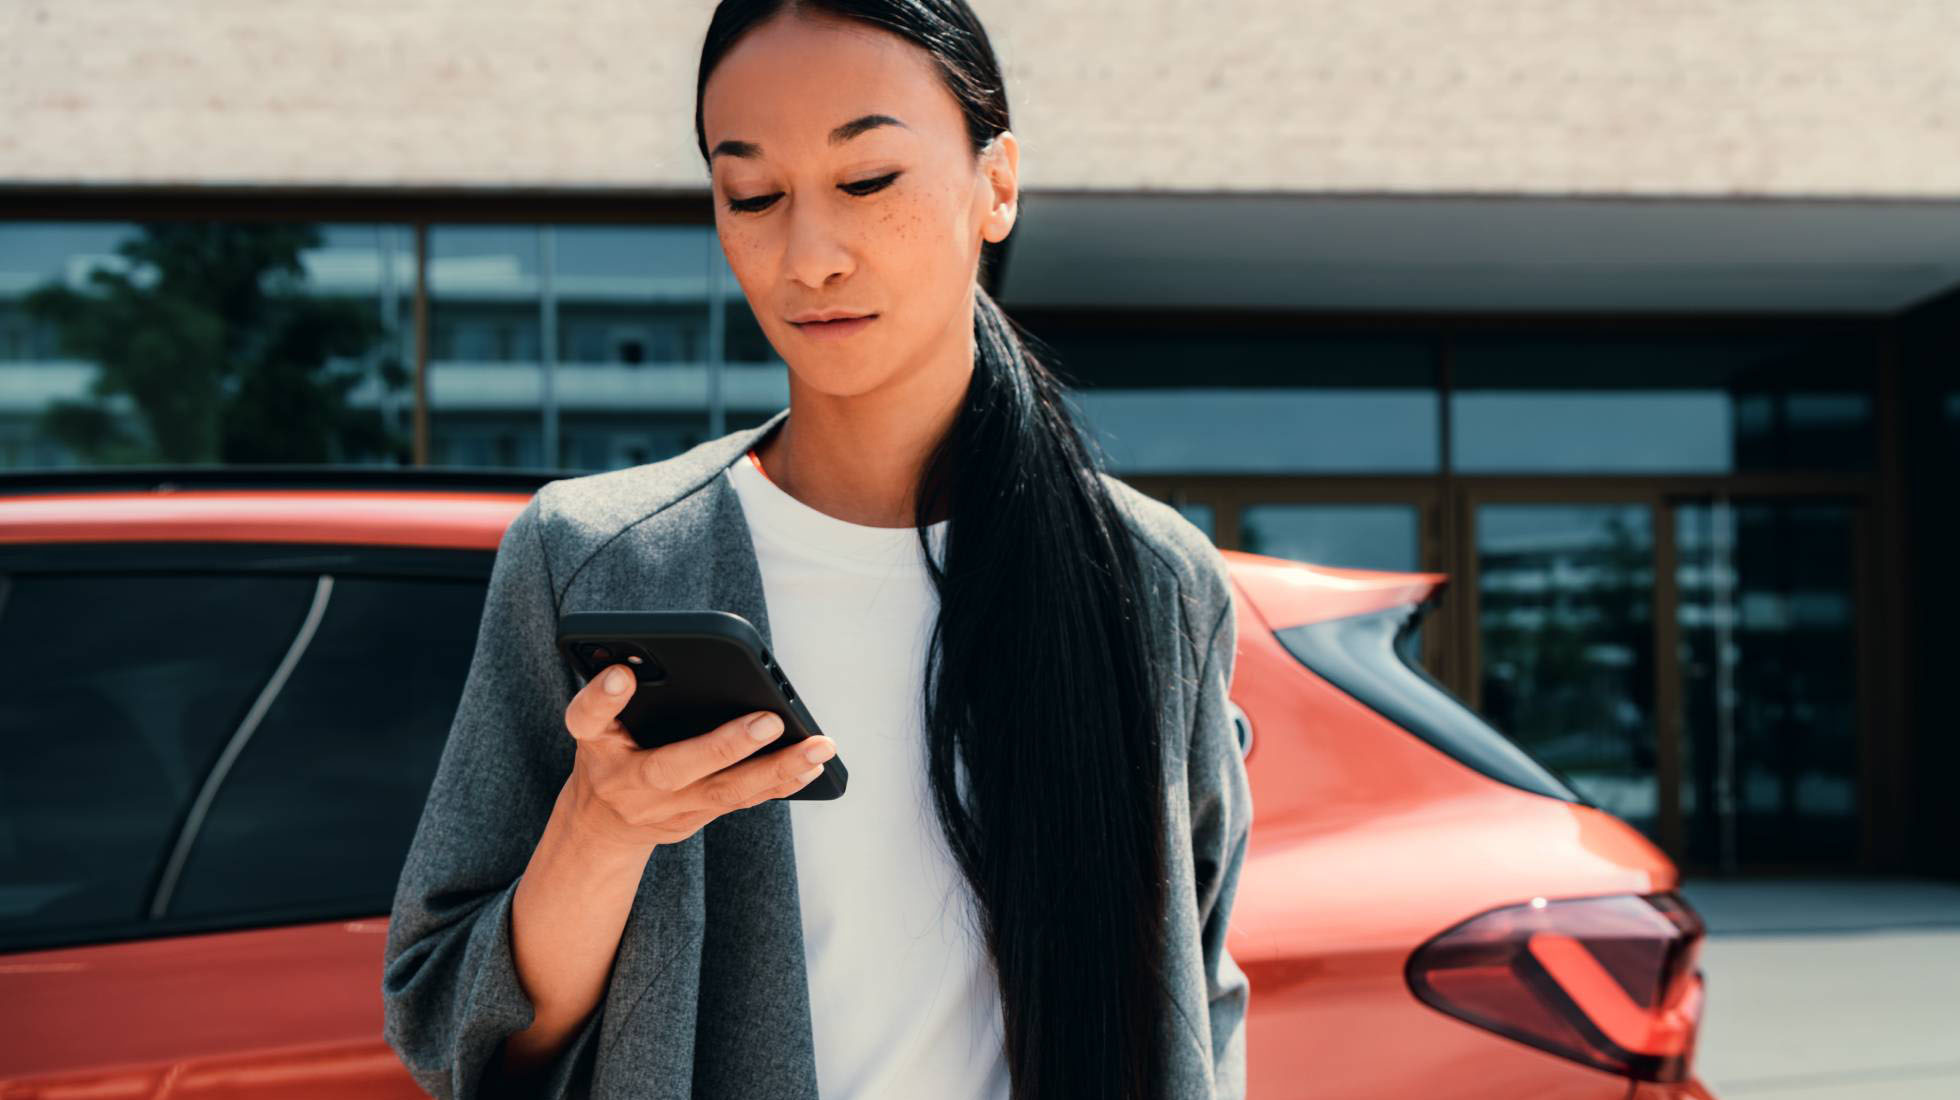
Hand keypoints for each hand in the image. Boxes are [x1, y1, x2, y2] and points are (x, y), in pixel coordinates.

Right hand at [559, 662, 834, 849]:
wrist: (603, 825)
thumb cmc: (608, 754)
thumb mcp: (593, 725)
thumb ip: (608, 697)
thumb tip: (631, 663)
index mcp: (597, 747)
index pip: (588, 719)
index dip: (602, 697)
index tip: (622, 674)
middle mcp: (630, 782)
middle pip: (675, 766)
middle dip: (726, 745)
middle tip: (771, 720)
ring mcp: (668, 807)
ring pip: (724, 791)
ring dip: (775, 769)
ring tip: (818, 747)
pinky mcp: (698, 817)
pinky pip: (742, 800)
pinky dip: (780, 783)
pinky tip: (813, 766)